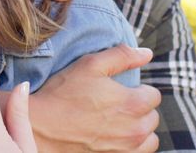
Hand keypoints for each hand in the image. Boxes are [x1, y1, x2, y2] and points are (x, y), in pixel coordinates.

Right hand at [30, 45, 159, 151]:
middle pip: (153, 117)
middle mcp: (136, 130)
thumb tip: (146, 53)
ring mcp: (126, 149)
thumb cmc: (64, 94)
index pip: (154, 95)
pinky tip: (115, 137)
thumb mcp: (90, 65)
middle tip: (116, 105)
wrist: (41, 127)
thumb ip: (122, 56)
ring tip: (120, 122)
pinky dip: (132, 146)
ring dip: (140, 130)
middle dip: (139, 109)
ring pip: (149, 139)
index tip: (121, 90)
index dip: (138, 89)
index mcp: (133, 103)